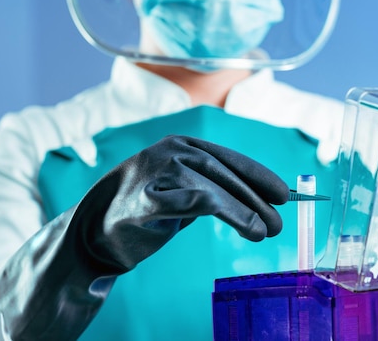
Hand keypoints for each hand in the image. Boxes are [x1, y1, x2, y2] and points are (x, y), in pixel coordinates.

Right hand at [79, 135, 289, 272]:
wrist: (94, 227)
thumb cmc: (147, 207)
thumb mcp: (184, 188)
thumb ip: (213, 187)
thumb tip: (260, 200)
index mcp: (183, 145)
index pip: (230, 159)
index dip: (259, 176)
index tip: (283, 195)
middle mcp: (172, 151)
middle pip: (226, 174)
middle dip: (256, 200)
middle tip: (278, 224)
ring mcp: (157, 171)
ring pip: (213, 189)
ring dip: (243, 212)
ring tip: (262, 232)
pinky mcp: (145, 198)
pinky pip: (188, 201)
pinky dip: (218, 210)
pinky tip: (242, 225)